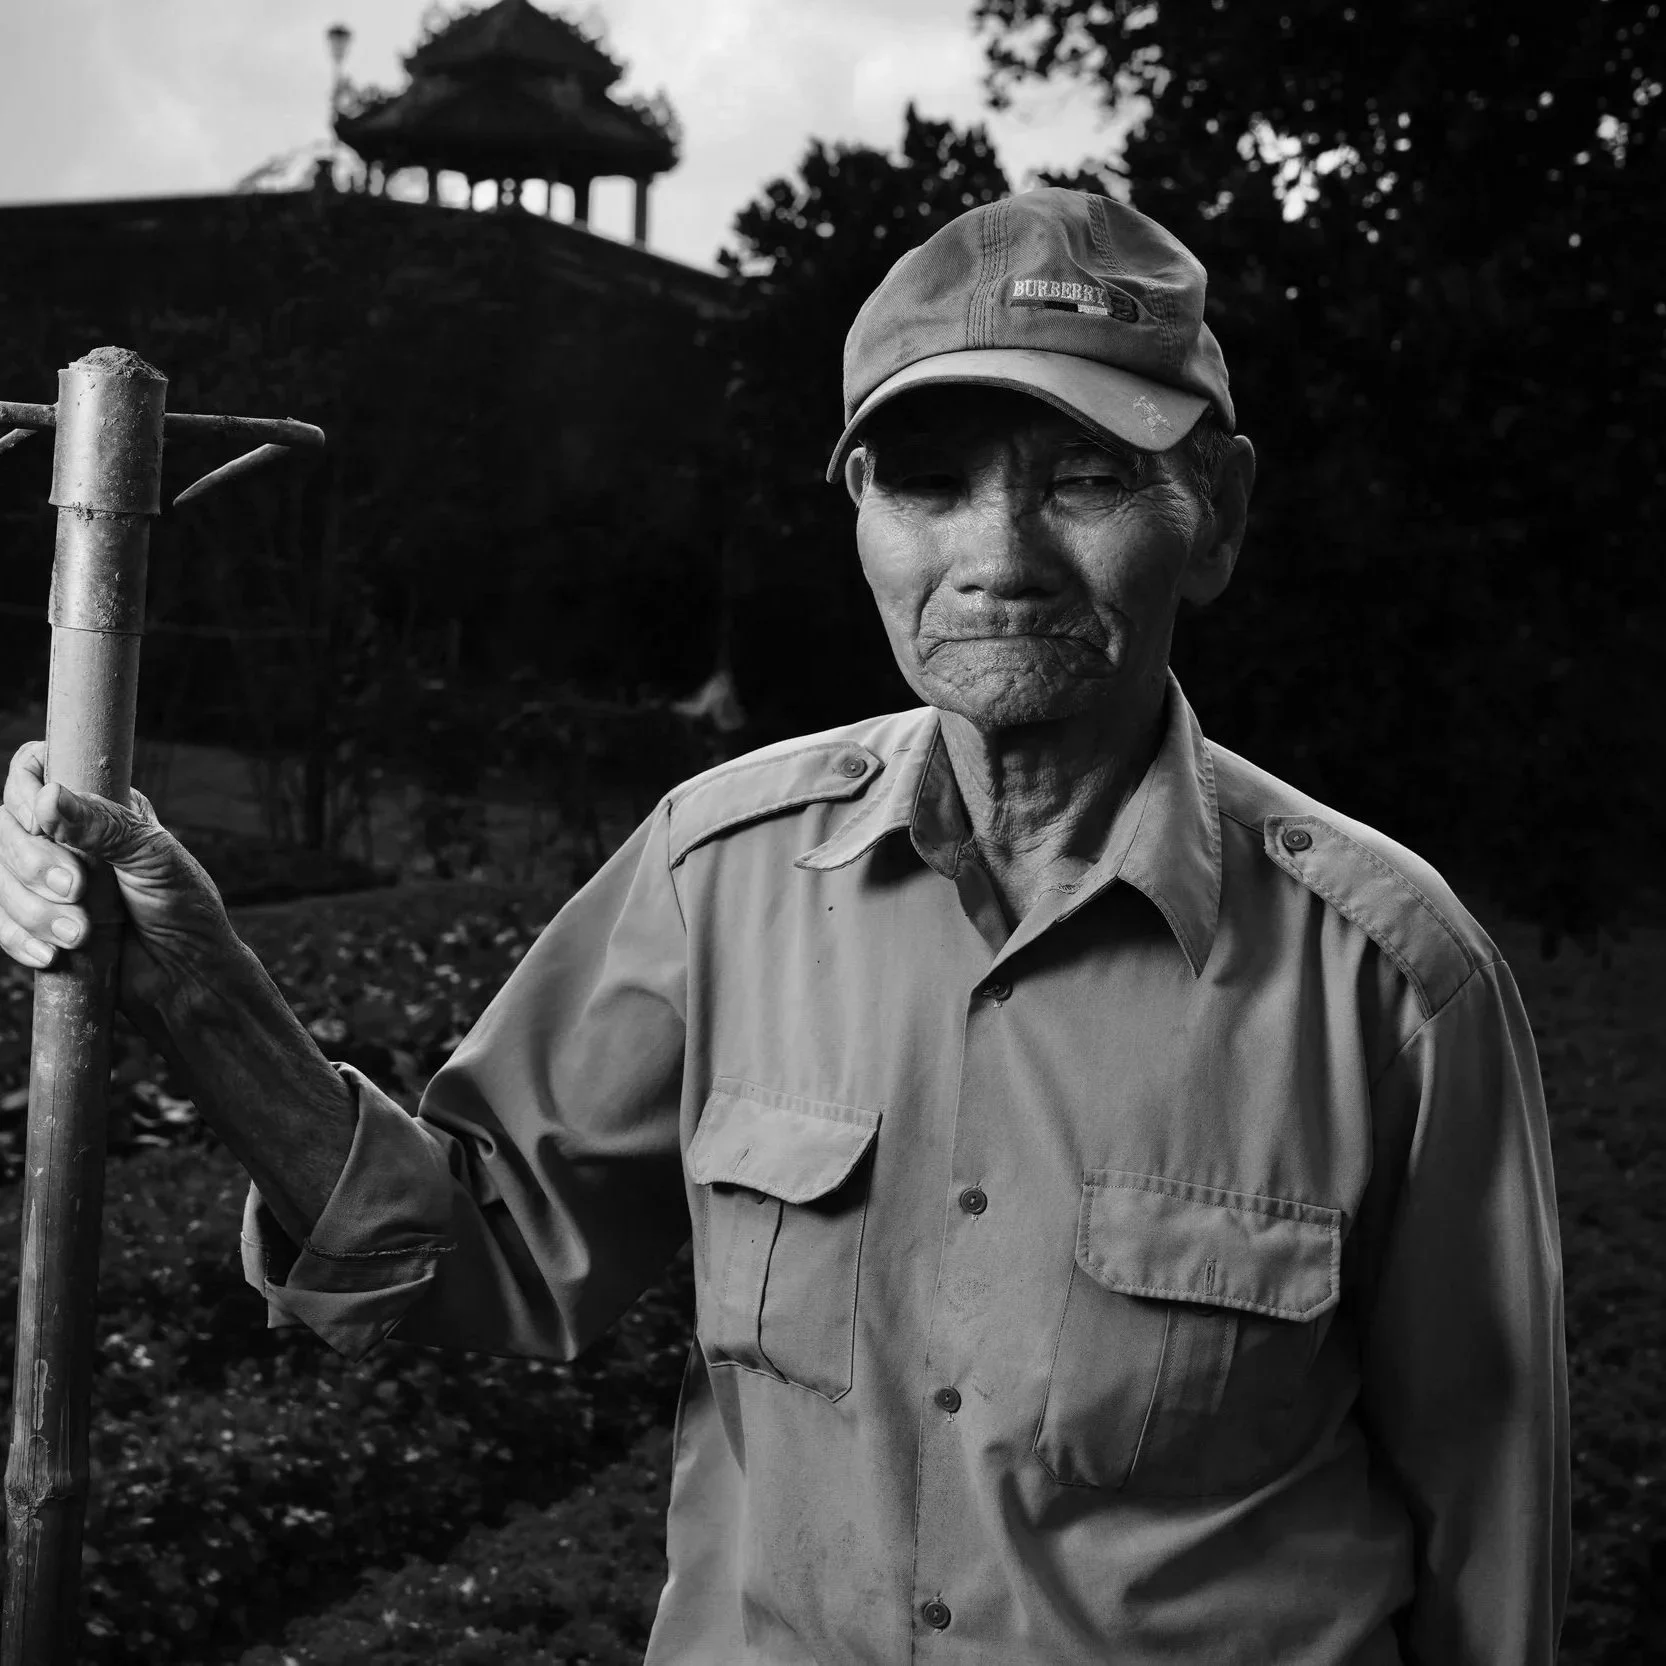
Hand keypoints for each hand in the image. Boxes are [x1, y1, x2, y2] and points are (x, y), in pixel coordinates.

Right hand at [0, 740, 237, 1018]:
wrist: (187, 976)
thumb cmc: (183, 908)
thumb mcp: (154, 858)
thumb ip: (104, 825)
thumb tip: (48, 797)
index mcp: (97, 805)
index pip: (32, 770)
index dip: (23, 791)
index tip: (41, 823)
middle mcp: (64, 836)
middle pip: (4, 827)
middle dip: (33, 864)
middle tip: (77, 891)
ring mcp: (44, 881)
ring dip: (32, 909)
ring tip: (81, 934)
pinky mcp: (35, 923)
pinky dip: (18, 938)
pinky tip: (52, 955)